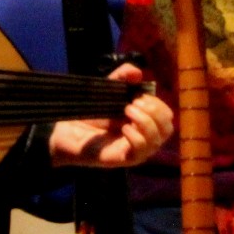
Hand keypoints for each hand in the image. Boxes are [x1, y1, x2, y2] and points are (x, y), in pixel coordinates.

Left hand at [48, 62, 173, 168]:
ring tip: (126, 112)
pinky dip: (136, 137)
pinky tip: (123, 128)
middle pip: (168, 128)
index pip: (167, 116)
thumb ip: (122, 76)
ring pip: (157, 141)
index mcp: (144, 122)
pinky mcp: (123, 159)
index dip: (158, 104)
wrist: (65, 129)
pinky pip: (141, 152)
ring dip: (146, 122)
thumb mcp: (108, 88)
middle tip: (133, 104)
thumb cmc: (89, 110)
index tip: (139, 96)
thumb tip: (138, 73)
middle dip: (155, 112)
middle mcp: (143, 137)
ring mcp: (134, 150)